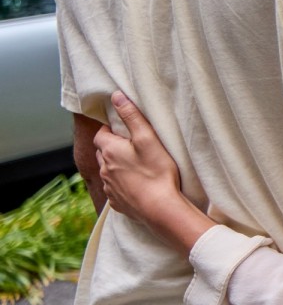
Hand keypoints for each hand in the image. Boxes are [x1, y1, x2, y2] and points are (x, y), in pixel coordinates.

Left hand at [94, 93, 213, 253]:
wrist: (159, 208)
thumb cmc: (156, 171)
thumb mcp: (147, 138)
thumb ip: (131, 116)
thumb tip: (116, 96)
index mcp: (110, 151)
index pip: (100, 134)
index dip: (110, 129)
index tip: (123, 129)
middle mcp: (104, 169)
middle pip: (102, 152)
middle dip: (112, 147)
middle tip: (131, 145)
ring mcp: (109, 187)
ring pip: (107, 171)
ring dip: (116, 166)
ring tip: (135, 165)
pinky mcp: (116, 202)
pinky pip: (114, 188)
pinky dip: (121, 184)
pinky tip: (136, 184)